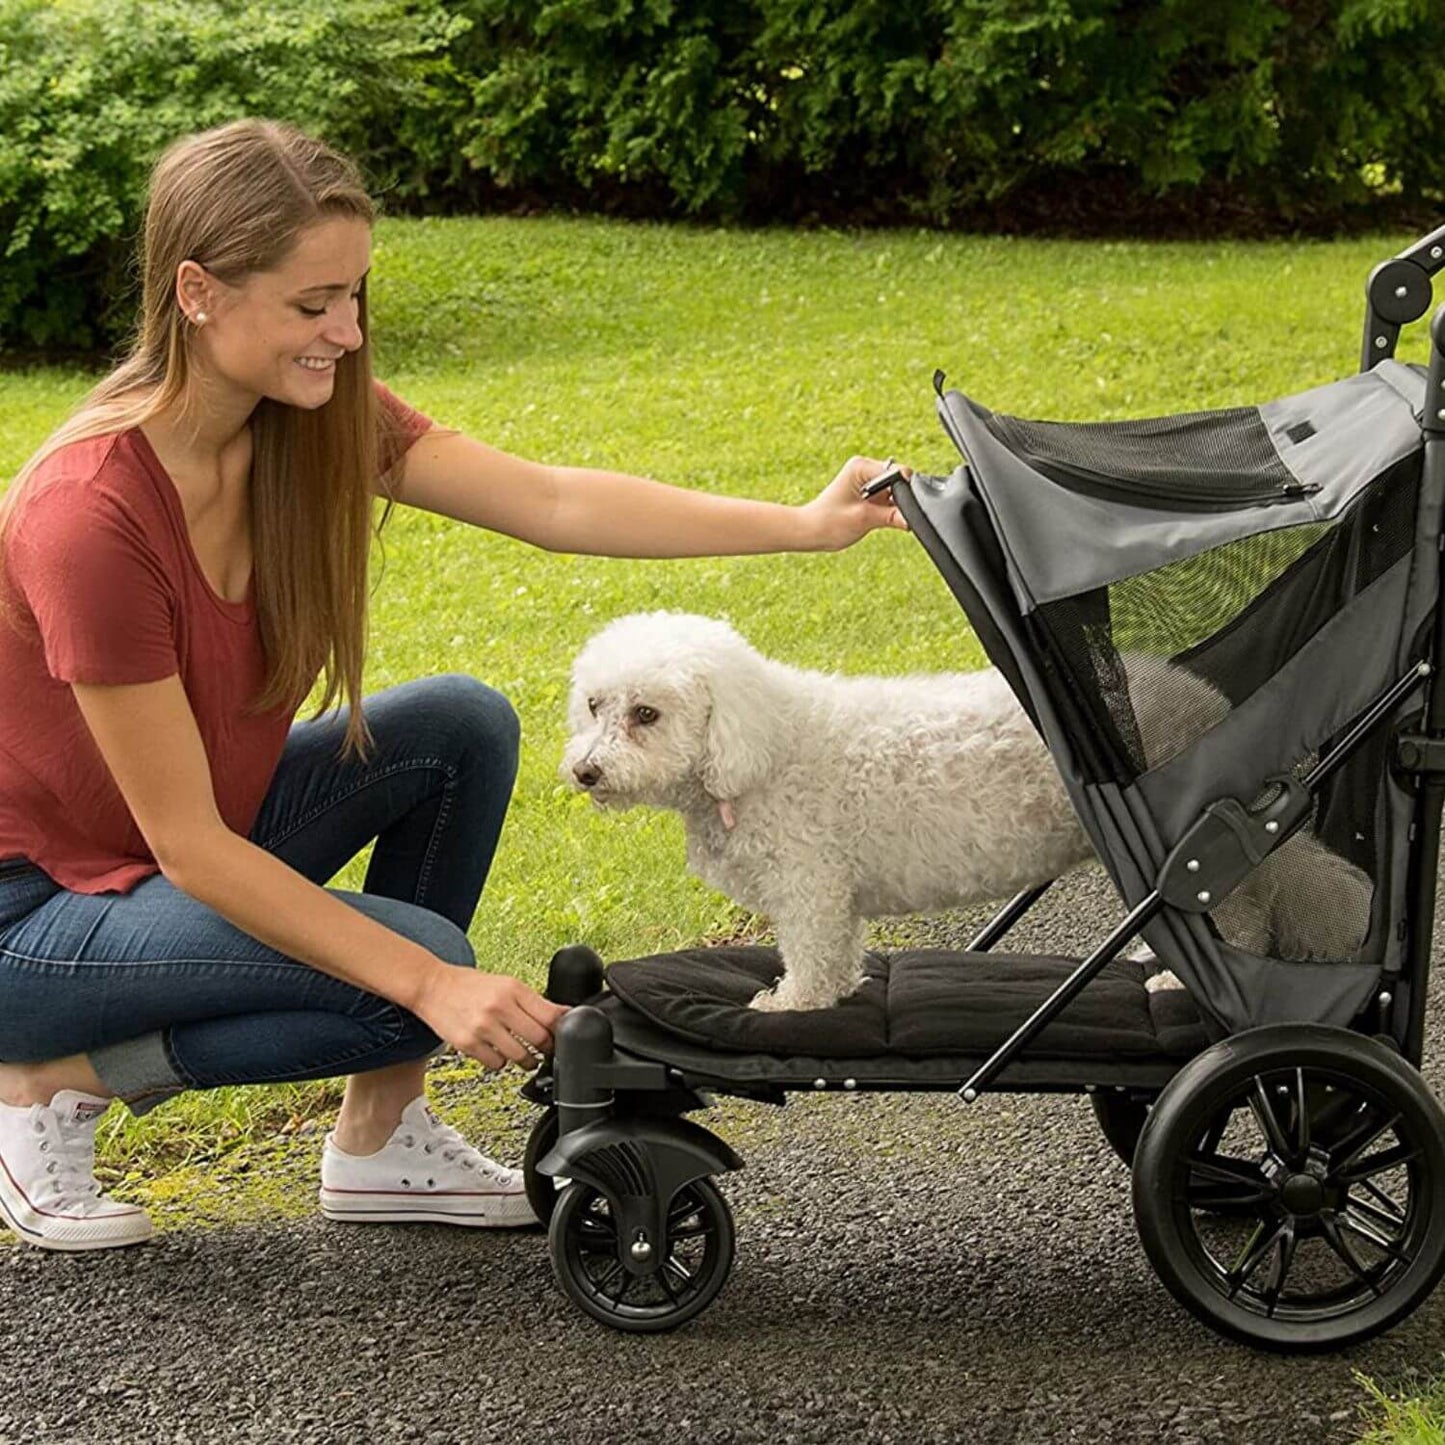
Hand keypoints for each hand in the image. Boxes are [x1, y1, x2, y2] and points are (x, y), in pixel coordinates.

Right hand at [413, 967, 568, 1072]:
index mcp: (512, 988)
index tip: (564, 1035)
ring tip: (525, 1056)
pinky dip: (501, 1062)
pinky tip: (498, 1052)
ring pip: (520, 1056)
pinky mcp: (468, 1044)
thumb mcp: (504, 983)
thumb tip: (561, 1015)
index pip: (551, 1015)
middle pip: (540, 1039)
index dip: (563, 1029)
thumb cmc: (469, 985)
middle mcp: (499, 1007)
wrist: (431, 986)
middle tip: (547, 1049)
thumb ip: (530, 1000)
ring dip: (527, 1060)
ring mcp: (483, 1027)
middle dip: (548, 1048)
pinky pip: (496, 1064)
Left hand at [800, 455, 911, 551]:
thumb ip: (891, 517)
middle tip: (892, 516)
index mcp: (861, 466)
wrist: (810, 531)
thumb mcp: (863, 519)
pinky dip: (891, 510)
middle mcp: (866, 469)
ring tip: (880, 518)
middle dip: (902, 499)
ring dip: (896, 506)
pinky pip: (891, 500)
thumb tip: (913, 520)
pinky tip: (881, 519)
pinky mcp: (871, 494)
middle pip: (900, 481)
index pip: (897, 472)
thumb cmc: (828, 522)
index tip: (906, 509)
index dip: (906, 491)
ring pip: (897, 492)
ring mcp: (869, 482)